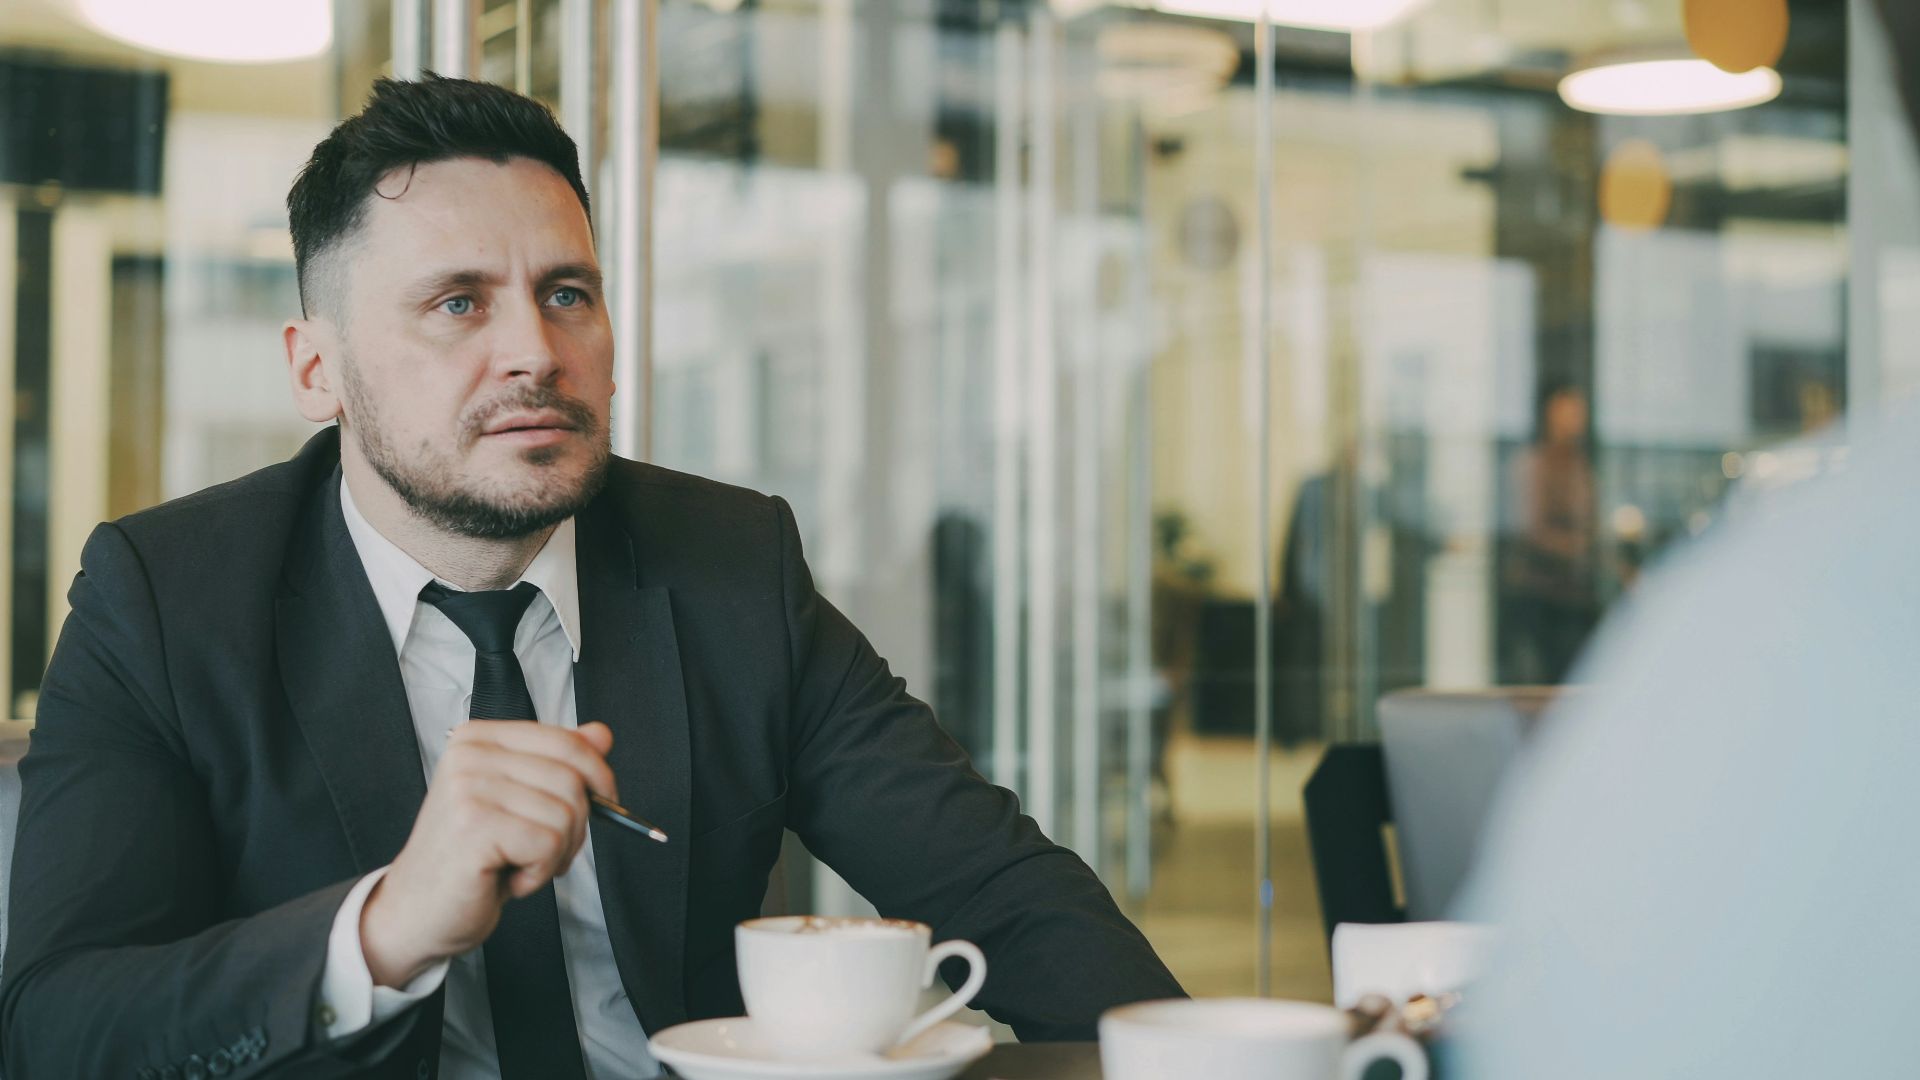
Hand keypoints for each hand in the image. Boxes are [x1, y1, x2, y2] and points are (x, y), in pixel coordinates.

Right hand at [359, 721, 616, 987]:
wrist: (417, 913)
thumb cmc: (471, 861)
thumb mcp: (521, 804)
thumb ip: (558, 764)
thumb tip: (601, 734)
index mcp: (479, 738)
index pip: (565, 740)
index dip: (597, 775)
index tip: (603, 801)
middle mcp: (469, 754)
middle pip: (572, 779)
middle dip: (575, 826)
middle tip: (543, 853)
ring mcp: (468, 787)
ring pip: (566, 813)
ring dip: (555, 854)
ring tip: (517, 865)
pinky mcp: (474, 825)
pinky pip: (548, 844)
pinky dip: (539, 873)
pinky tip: (507, 879)